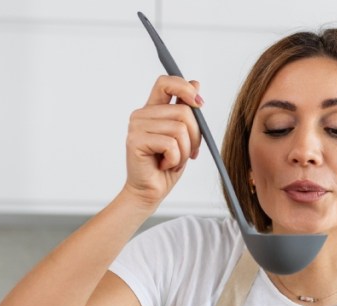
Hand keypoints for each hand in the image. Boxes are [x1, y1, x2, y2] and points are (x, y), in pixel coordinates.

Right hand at [123, 75, 202, 208]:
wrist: (150, 191)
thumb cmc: (167, 166)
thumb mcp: (183, 136)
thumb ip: (186, 110)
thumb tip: (196, 83)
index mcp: (152, 110)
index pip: (166, 82)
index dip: (184, 88)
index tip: (200, 103)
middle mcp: (141, 115)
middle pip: (184, 112)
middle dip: (195, 136)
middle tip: (186, 153)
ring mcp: (136, 127)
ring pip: (180, 129)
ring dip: (184, 151)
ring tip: (172, 160)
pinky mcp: (136, 141)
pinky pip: (171, 144)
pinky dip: (175, 160)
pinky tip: (164, 165)